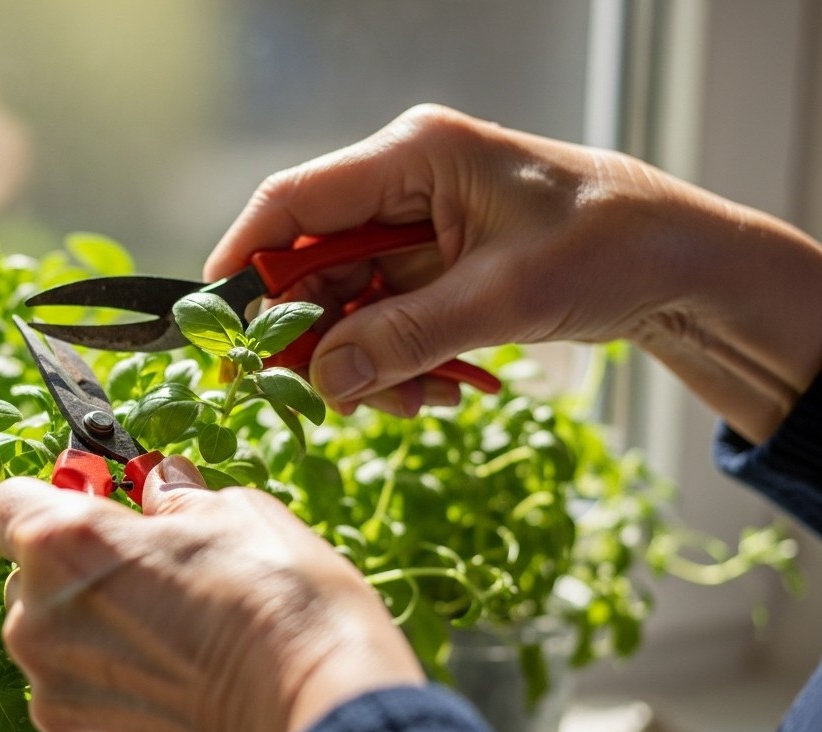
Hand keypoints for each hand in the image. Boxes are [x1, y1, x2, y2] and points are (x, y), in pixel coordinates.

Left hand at [0, 456, 422, 731]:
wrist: (316, 714)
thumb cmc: (278, 605)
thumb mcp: (234, 514)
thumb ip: (173, 499)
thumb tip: (161, 487)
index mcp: (63, 545)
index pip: (6, 504)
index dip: (52, 497)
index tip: (93, 499)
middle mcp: (38, 621)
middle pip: (30, 581)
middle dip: (79, 572)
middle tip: (151, 572)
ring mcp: (56, 696)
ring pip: (58, 647)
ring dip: (100, 635)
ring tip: (179, 639)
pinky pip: (86, 704)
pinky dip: (120, 695)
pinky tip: (180, 689)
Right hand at [206, 105, 821, 440]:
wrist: (684, 267)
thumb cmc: (610, 248)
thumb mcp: (503, 298)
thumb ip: (403, 339)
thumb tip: (319, 379)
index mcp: (414, 155)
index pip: (294, 202)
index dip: (245, 259)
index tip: (219, 323)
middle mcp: (405, 184)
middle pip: (315, 264)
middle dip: (321, 336)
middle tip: (328, 396)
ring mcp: (420, 229)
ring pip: (349, 304)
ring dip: (366, 361)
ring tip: (411, 402)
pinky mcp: (437, 267)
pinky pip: (387, 321)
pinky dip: (398, 364)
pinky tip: (433, 392)